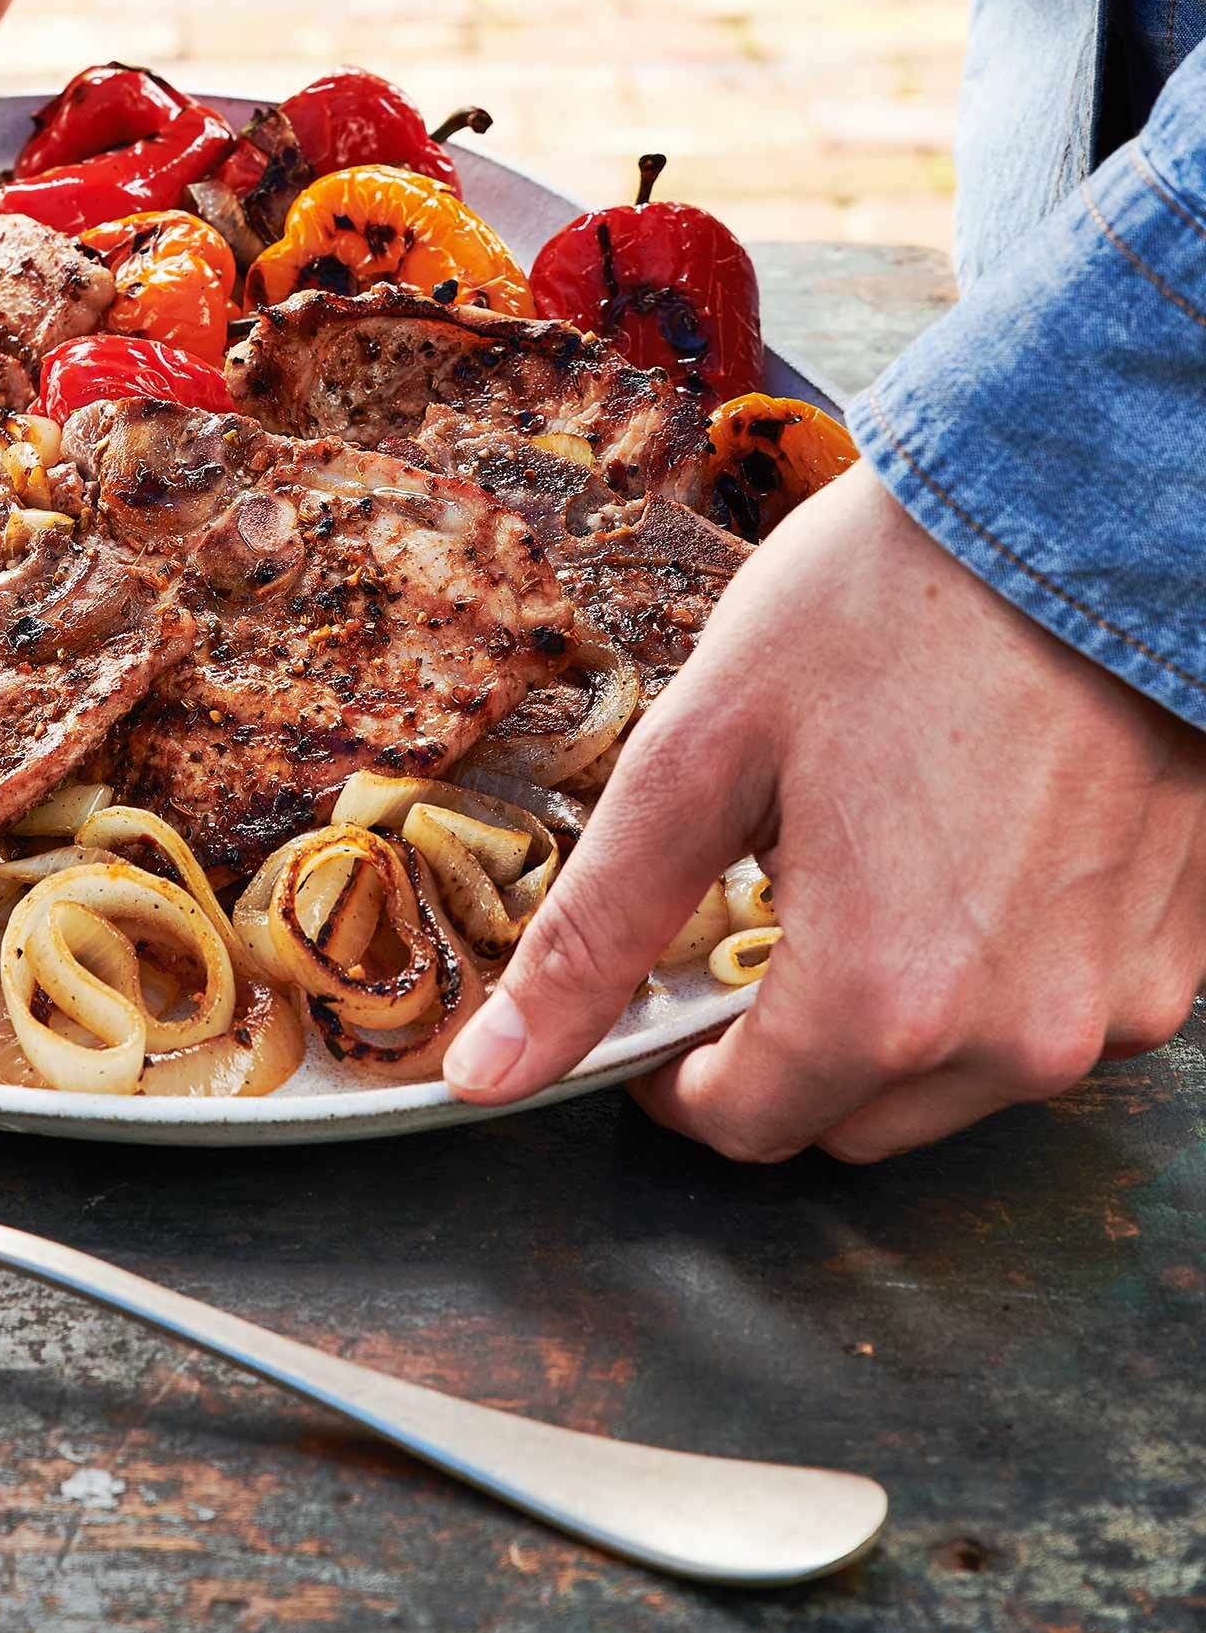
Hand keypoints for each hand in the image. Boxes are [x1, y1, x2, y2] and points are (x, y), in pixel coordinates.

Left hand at [443, 464, 1205, 1158]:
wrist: (1085, 508)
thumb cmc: (890, 607)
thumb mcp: (698, 754)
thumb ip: (596, 932)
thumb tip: (493, 1070)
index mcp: (880, 1002)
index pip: (743, 1124)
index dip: (674, 1069)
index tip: (661, 996)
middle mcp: (1012, 1040)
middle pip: (845, 1116)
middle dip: (776, 1038)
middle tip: (756, 900)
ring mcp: (1113, 1008)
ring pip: (950, 1083)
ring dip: (885, 1012)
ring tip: (863, 856)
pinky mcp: (1174, 962)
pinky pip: (1046, 1018)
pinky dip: (984, 974)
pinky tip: (960, 853)